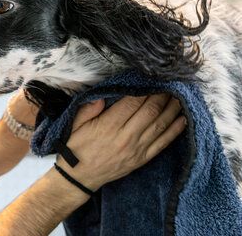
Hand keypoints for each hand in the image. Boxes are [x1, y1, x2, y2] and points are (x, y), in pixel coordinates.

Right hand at [58, 94, 184, 191]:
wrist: (79, 178)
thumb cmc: (75, 148)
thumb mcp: (74, 125)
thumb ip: (87, 109)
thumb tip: (102, 95)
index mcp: (108, 126)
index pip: (132, 102)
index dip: (145, 88)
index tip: (153, 77)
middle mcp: (125, 138)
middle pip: (150, 111)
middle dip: (162, 94)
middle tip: (171, 82)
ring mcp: (136, 150)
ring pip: (160, 125)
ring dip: (172, 109)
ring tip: (181, 95)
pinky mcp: (141, 159)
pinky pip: (163, 143)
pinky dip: (175, 130)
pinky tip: (183, 118)